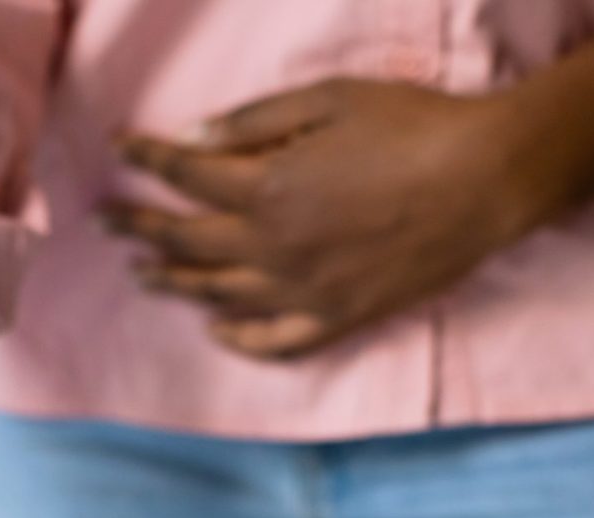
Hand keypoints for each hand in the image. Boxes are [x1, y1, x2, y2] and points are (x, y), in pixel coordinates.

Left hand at [104, 79, 539, 357]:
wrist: (488, 179)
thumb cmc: (413, 125)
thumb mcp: (328, 99)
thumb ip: (253, 121)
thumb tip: (193, 138)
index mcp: (266, 186)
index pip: (182, 174)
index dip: (143, 159)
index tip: (116, 149)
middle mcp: (272, 246)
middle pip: (185, 240)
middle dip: (138, 228)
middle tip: (105, 223)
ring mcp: (303, 290)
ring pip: (217, 294)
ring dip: (172, 283)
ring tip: (140, 275)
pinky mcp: (338, 317)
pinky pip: (275, 342)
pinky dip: (239, 340)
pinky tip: (217, 331)